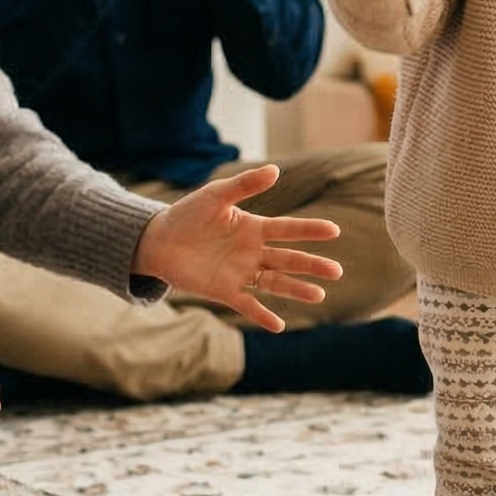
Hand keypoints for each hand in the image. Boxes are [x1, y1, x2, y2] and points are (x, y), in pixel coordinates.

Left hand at [133, 164, 344, 331]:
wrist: (159, 240)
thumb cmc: (188, 214)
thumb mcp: (216, 195)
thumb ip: (244, 185)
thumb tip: (276, 170)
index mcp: (254, 228)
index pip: (288, 230)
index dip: (310, 231)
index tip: (334, 230)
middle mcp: (253, 252)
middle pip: (288, 260)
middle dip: (312, 265)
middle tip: (336, 271)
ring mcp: (240, 273)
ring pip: (275, 282)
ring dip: (296, 289)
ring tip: (318, 295)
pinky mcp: (224, 290)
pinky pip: (247, 304)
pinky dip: (262, 315)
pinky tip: (279, 325)